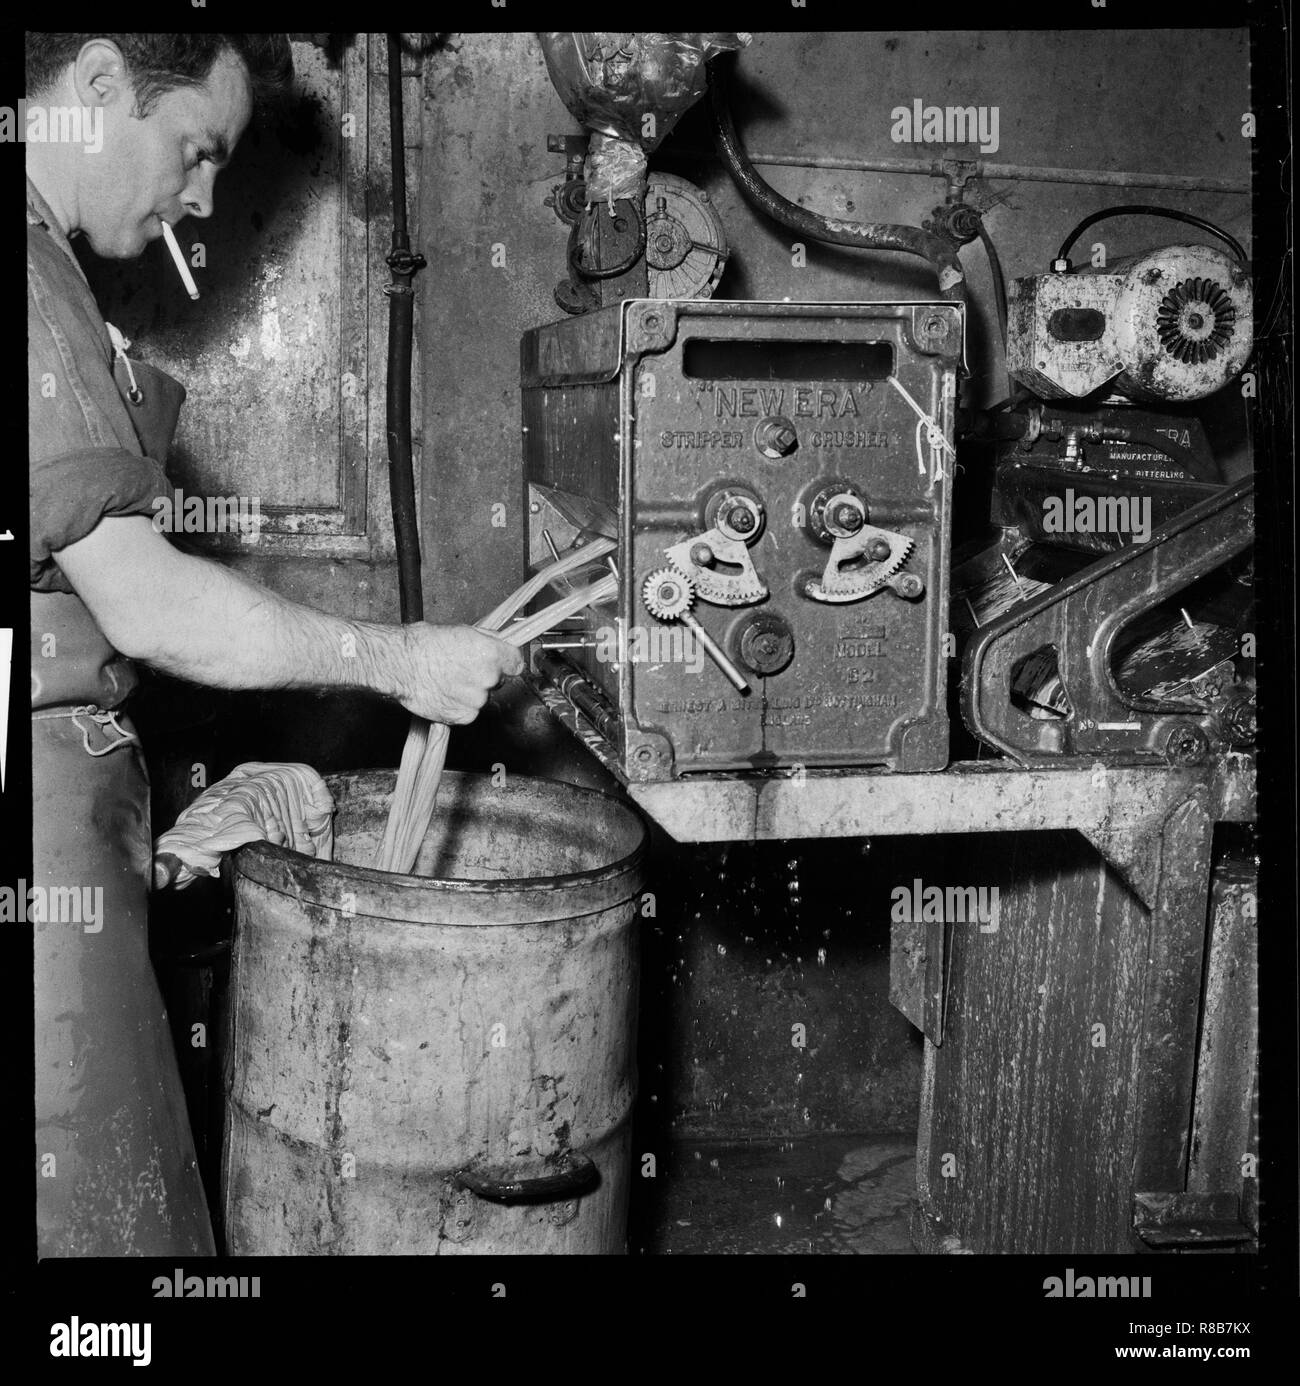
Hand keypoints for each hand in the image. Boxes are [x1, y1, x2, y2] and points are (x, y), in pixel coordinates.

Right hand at [395, 623, 523, 723]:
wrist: (400, 664)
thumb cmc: (424, 644)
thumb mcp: (462, 630)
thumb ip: (487, 640)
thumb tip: (501, 643)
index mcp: (492, 654)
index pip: (516, 663)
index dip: (507, 663)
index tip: (501, 664)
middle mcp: (489, 678)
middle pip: (497, 681)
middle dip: (484, 677)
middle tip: (461, 669)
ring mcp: (477, 700)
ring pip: (482, 697)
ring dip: (470, 692)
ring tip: (448, 680)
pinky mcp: (464, 716)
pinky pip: (469, 712)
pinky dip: (459, 706)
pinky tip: (444, 693)